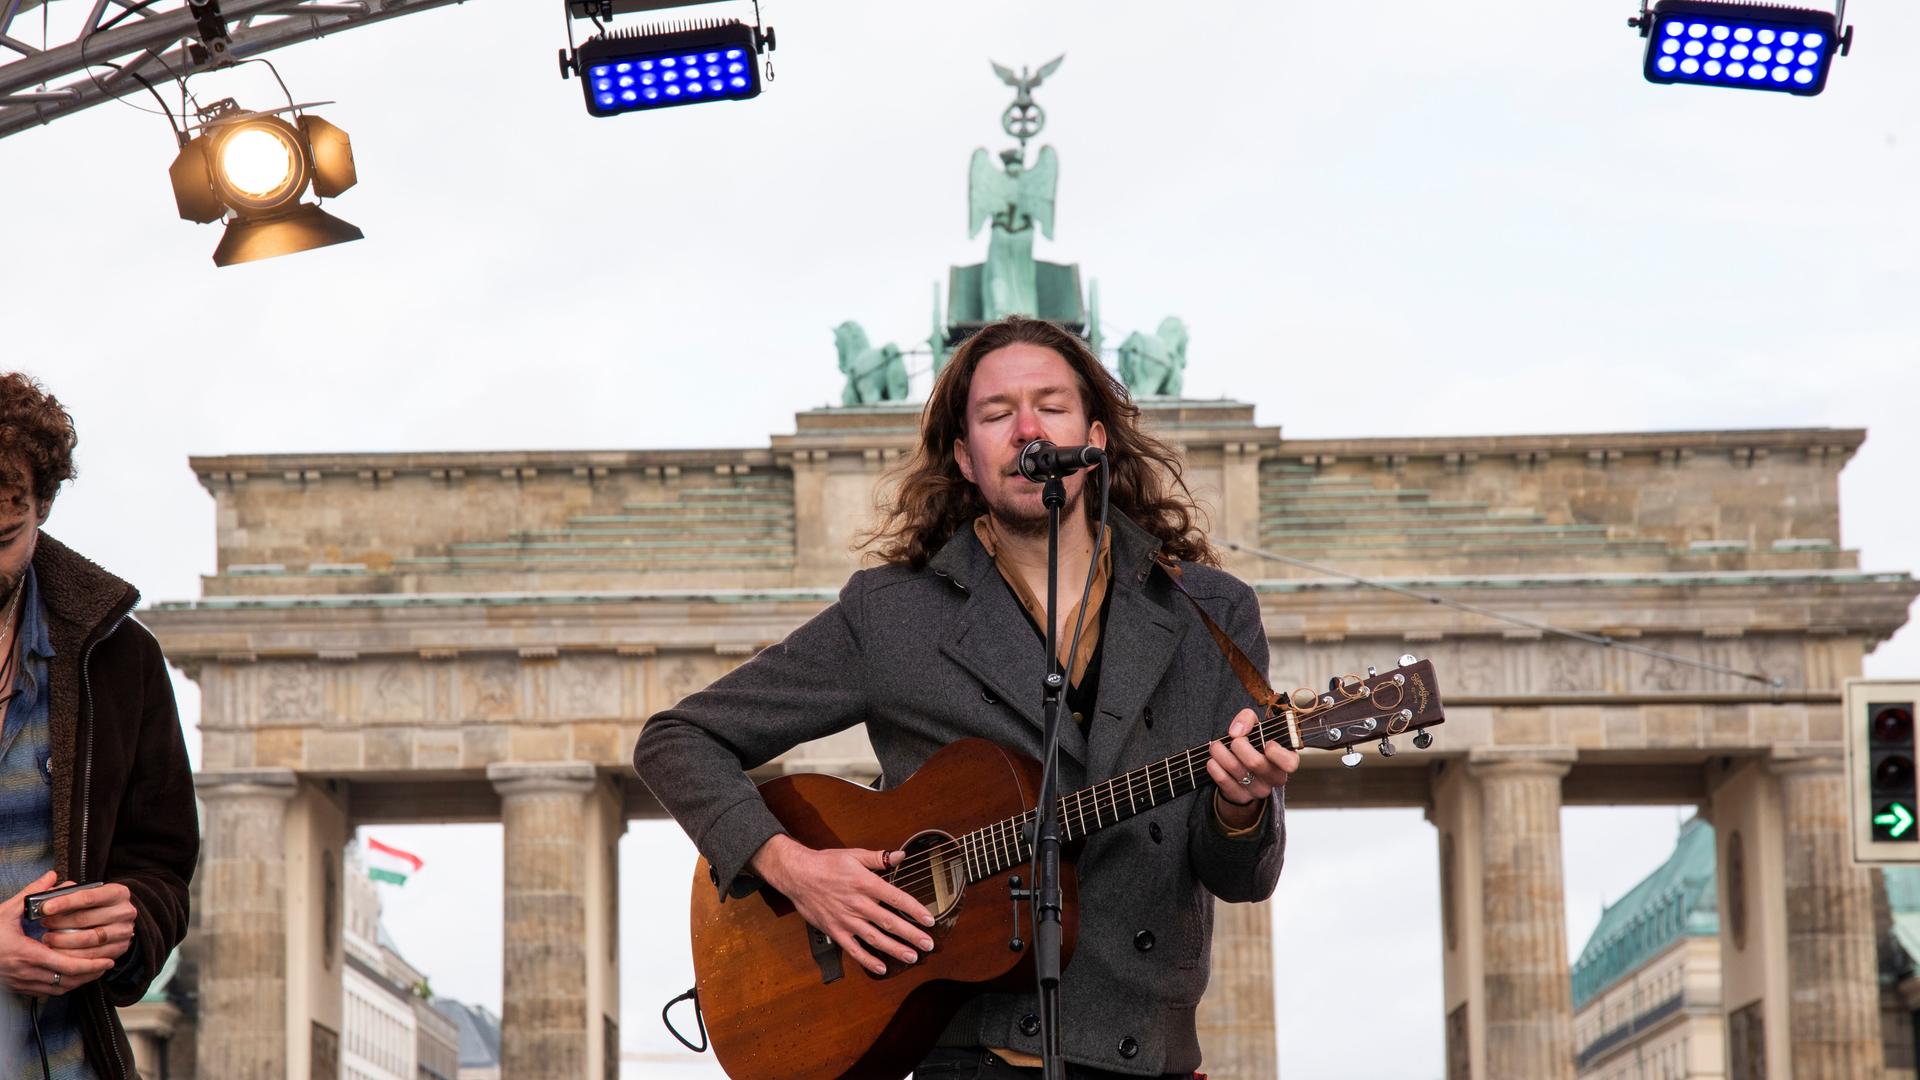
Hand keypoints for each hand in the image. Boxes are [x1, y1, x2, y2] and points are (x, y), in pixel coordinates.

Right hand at [0, 872, 115, 995]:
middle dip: (91, 973)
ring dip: (80, 981)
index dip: (90, 965)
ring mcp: (21, 983)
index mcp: (25, 954)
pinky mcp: (18, 988)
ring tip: (96, 970)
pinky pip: (47, 992)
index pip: (65, 965)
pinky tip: (73, 976)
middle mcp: (25, 972)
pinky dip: (64, 986)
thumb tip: (52, 876)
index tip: (107, 959)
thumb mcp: (6, 911)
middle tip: (108, 963)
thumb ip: (31, 894)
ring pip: (59, 990)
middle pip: (67, 980)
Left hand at [38, 879, 135, 963]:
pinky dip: (70, 955)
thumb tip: (47, 895)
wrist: (118, 921)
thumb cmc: (98, 906)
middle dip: (59, 922)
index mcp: (118, 893)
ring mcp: (123, 932)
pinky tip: (58, 951)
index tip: (44, 908)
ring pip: (87, 939)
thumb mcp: (90, 892)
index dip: (64, 902)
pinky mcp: (119, 949)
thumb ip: (70, 892)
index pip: (88, 897)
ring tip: (48, 938)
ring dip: (62, 940)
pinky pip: (91, 956)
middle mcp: (124, 912)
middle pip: (86, 919)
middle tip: (43, 923)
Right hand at [749, 834, 935, 976]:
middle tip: (928, 944)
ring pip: (875, 938)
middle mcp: (858, 904)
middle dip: (911, 934)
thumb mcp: (853, 855)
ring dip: (895, 949)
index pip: (896, 898)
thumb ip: (878, 858)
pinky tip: (881, 967)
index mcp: (865, 884)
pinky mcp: (835, 931)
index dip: (915, 910)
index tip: (929, 920)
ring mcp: (846, 920)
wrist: (797, 875)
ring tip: (912, 957)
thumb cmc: (826, 863)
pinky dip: (867, 960)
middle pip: (889, 922)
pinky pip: (853, 949)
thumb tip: (901, 855)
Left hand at [1206, 708, 1299, 830]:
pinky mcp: (1242, 797)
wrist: (1245, 768)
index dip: (1277, 753)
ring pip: (1237, 770)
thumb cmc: (1255, 743)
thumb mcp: (1256, 726)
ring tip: (1216, 746)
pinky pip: (1225, 782)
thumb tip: (1236, 732)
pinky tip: (1212, 760)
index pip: (1290, 763)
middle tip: (1233, 740)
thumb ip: (1248, 719)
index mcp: (1286, 760)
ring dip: (1221, 754)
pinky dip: (1215, 768)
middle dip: (1239, 746)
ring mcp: (1259, 790)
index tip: (1267, 743)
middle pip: (1256, 763)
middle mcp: (1275, 778)